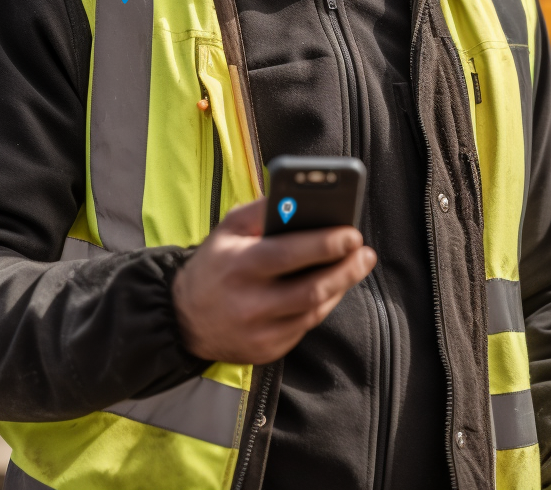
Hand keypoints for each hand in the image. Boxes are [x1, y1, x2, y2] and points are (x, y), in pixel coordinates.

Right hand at [171, 198, 376, 363]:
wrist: (185, 318)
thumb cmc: (215, 263)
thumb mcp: (228, 228)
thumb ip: (262, 210)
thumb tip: (301, 199)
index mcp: (240, 266)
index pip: (290, 254)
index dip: (325, 244)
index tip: (351, 233)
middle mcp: (251, 303)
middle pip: (311, 289)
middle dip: (345, 269)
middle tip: (364, 251)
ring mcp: (261, 332)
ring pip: (314, 310)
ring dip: (341, 286)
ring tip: (357, 264)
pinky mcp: (268, 350)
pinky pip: (306, 325)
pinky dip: (323, 304)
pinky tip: (333, 285)